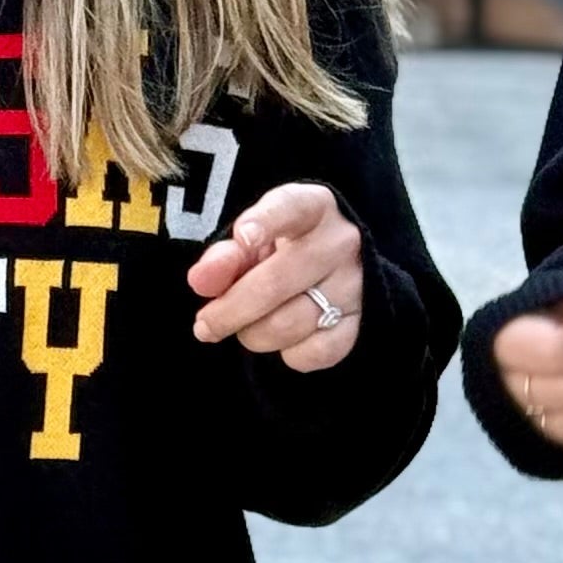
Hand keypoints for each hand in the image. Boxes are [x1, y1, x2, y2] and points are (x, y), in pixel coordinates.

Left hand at [188, 181, 362, 369]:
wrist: (336, 270)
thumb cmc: (283, 251)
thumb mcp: (253, 241)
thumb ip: (224, 257)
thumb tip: (200, 281)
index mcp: (313, 207)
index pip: (290, 208)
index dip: (265, 223)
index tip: (242, 237)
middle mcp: (340, 242)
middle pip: (274, 283)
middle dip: (229, 312)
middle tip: (205, 325)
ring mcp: (355, 284)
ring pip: (289, 324)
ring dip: (253, 336)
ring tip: (246, 328)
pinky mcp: (362, 322)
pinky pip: (315, 352)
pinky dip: (289, 354)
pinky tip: (283, 340)